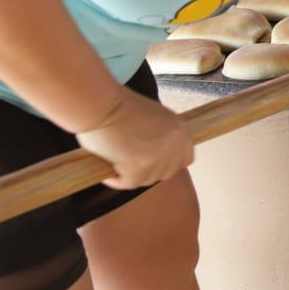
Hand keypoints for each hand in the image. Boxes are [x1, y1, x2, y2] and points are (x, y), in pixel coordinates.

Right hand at [75, 87, 194, 189]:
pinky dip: (117, 180)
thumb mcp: (156, 118)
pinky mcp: (139, 168)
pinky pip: (128, 183)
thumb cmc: (121, 107)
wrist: (102, 106)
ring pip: (148, 179)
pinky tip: (109, 172)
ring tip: (117, 163)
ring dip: (132, 176)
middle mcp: (175, 144)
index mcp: (181, 129)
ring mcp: (159, 157)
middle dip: (150, 171)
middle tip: (131, 165)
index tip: (153, 162)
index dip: (169, 163)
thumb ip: (164, 136)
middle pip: (168, 172)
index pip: (186, 158)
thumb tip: (159, 155)